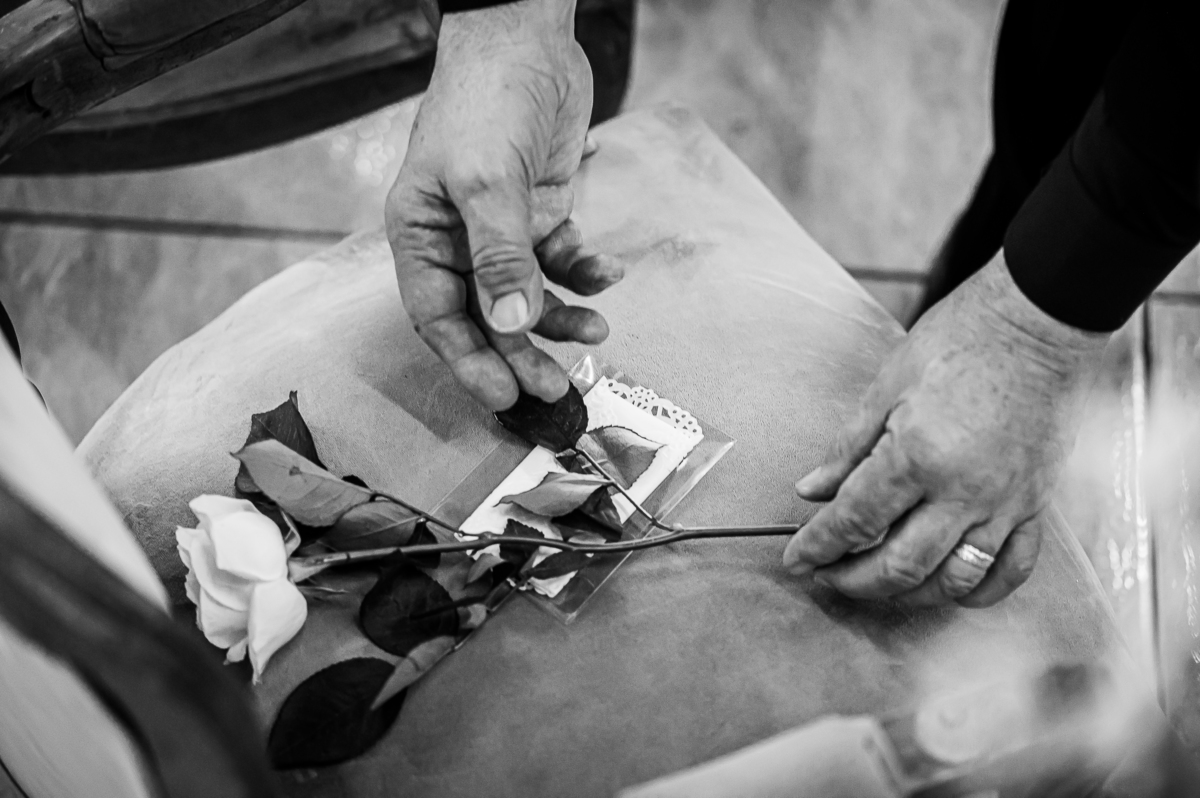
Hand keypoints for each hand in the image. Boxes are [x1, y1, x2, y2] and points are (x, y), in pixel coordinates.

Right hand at [386, 0, 622, 410]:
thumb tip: (511, 322)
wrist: (526, 39)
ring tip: (596, 334)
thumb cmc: (485, 100)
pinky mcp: (540, 214)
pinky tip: (607, 277)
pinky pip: (559, 262)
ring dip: (560, 320)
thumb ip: (501, 255)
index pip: (437, 316)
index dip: (468, 360)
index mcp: (421, 234)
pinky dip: (583, 274)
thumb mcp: (488, 180)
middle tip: (557, 386)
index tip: (502, 395)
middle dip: (520, 353)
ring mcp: (502, 230)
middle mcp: (458, 240)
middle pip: (485, 316)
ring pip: (527, 297)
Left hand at [783, 253, 1107, 606]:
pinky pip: (1011, 570)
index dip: (817, 547)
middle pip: (899, 565)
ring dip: (907, 594)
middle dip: (852, 580)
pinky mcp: (1035, 505)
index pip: (854, 521)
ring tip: (877, 583)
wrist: (1035, 325)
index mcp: (916, 456)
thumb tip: (811, 490)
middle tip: (827, 575)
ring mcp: (1004, 504)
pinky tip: (948, 589)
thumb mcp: (886, 386)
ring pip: (951, 580)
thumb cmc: (960, 342)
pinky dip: (978, 591)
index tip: (797, 559)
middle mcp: (962, 491)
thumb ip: (847, 448)